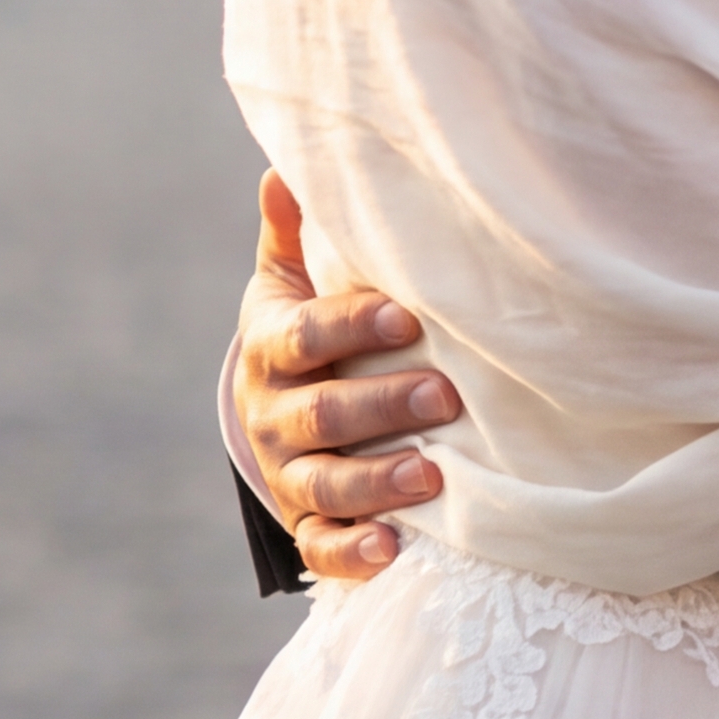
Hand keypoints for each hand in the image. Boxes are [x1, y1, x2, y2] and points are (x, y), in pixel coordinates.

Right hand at [236, 172, 463, 579]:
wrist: (276, 404)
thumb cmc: (308, 327)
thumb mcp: (292, 278)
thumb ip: (295, 231)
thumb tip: (287, 166)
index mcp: (272, 346)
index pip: (304, 336)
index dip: (350, 327)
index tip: (406, 318)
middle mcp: (274, 414)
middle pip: (321, 414)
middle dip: (382, 406)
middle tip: (446, 394)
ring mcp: (287, 473)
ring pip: (323, 483)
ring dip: (376, 483)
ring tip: (434, 478)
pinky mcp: (306, 522)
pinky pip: (322, 546)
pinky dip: (353, 552)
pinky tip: (393, 549)